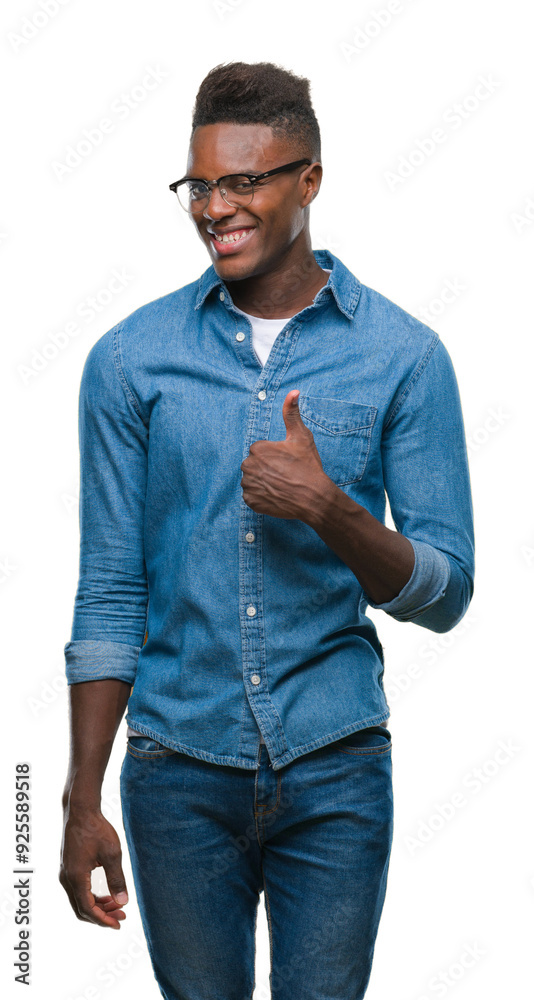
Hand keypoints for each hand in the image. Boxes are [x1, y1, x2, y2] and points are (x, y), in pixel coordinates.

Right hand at [59, 806, 128, 928]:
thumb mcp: (112, 854)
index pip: (88, 909)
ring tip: (117, 905)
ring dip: (97, 906)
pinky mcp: (68, 868)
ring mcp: (65, 873)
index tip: (119, 924)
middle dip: (102, 916)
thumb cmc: (97, 829)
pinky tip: (106, 894)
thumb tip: (123, 902)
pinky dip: (91, 897)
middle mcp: (66, 879)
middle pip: (82, 908)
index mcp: (76, 877)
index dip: (103, 920)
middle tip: (122, 915)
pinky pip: (78, 891)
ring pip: (79, 900)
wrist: (81, 811)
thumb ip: (117, 879)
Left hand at [240, 390, 326, 518]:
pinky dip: (262, 497)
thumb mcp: (301, 437)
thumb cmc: (308, 466)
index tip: (287, 462)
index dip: (274, 457)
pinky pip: (252, 497)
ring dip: (263, 483)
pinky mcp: (251, 502)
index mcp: (257, 449)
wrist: (314, 498)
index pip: (260, 451)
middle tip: (285, 474)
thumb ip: (292, 413)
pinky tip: (276, 495)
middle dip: (266, 469)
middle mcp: (248, 466)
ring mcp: (249, 485)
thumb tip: (293, 392)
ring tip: (281, 485)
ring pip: (252, 480)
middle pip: (254, 465)